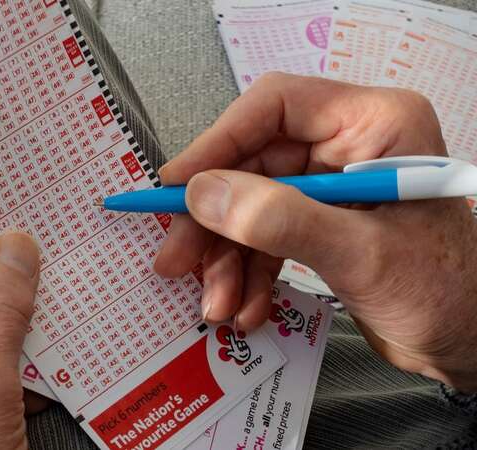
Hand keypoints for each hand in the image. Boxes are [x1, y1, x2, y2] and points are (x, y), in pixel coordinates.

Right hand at [154, 73, 476, 391]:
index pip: (273, 108)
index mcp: (372, 123)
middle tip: (176, 260)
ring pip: (251, 207)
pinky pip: (265, 237)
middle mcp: (348, 144)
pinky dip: (248, 274)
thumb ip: (279, 220)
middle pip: (252, 164)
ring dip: (227, 259)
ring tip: (216, 306)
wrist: (474, 346)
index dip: (217, 143)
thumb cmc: (446, 294)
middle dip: (215, 222)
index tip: (176, 187)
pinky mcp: (320, 224)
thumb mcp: (360, 255)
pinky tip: (245, 308)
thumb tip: (202, 194)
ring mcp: (331, 186)